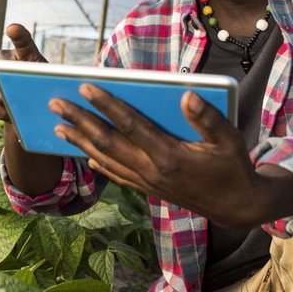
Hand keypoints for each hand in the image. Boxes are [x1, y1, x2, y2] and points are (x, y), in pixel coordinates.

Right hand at [0, 23, 46, 121]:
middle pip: (3, 65)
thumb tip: (29, 93)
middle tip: (17, 98)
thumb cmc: (40, 90)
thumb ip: (39, 83)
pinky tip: (4, 114)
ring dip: (2, 100)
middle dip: (8, 83)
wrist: (26, 104)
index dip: (17, 34)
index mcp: (26, 52)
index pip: (23, 39)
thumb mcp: (46, 85)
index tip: (12, 29)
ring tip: (13, 113)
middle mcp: (5, 56)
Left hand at [49, 84, 292, 227]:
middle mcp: (151, 170)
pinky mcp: (149, 189)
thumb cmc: (233, 167)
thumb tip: (186, 94)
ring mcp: (147, 182)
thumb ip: (207, 118)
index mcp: (168, 156)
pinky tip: (85, 154)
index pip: (129, 124)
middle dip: (79, 120)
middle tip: (54, 103)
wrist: (237, 206)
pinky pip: (117, 175)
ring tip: (57, 126)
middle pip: (106, 142)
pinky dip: (98, 164)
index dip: (106, 104)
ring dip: (80, 141)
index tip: (84, 86)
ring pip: (105, 159)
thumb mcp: (230, 140)